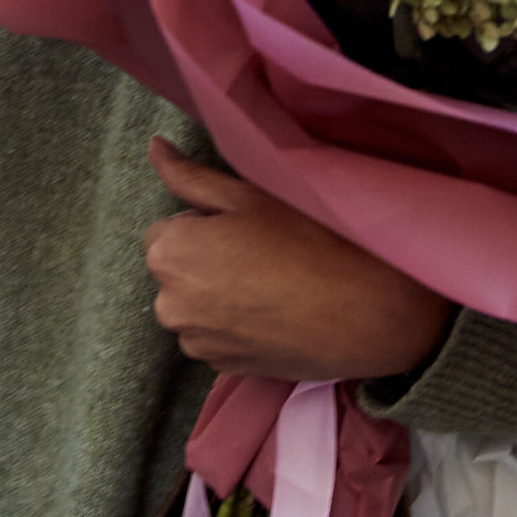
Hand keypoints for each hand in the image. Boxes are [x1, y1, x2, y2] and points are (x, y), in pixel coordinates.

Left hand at [142, 139, 452, 382]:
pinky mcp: (222, 369)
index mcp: (169, 254)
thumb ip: (190, 175)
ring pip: (195, 305)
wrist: (362, 310)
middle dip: (205, 260)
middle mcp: (169, 305)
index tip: (245, 228)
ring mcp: (196, 343)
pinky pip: (216, 336)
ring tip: (271, 284)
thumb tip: (155, 147)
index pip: (167, 229)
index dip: (206, 224)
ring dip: (217, 295)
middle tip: (260, 253)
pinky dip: (234, 325)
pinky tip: (274, 312)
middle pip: (177, 270)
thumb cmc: (307, 242)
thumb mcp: (248, 196)